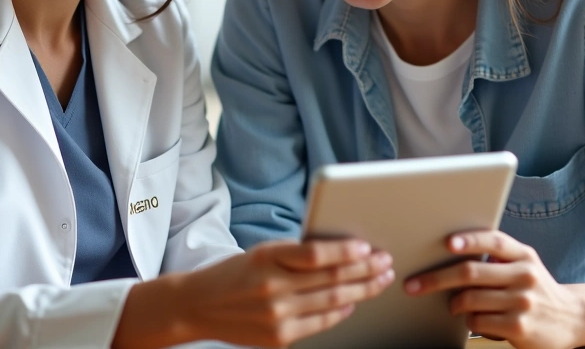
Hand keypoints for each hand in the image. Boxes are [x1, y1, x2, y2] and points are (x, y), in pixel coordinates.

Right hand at [113, 238, 394, 348]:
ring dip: (362, 290)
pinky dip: (341, 312)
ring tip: (380, 280)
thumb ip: (295, 254)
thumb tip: (341, 252)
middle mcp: (273, 288)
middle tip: (386, 262)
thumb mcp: (262, 252)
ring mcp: (277, 316)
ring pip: (333, 301)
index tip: (367, 246)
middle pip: (332, 279)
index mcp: (268, 258)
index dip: (346, 251)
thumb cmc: (235, 274)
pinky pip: (320, 323)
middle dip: (365, 270)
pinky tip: (353, 303)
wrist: (199, 306)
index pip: (317, 254)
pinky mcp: (279, 338)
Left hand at [402, 230, 584, 348]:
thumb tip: (449, 250)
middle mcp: (525, 275)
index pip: (493, 241)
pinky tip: (475, 319)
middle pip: (470, 272)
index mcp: (523, 255)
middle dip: (435, 278)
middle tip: (413, 284)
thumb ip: (498, 256)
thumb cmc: (536, 289)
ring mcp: (523, 302)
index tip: (447, 243)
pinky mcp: (519, 327)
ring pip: (469, 299)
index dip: (469, 240)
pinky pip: (477, 321)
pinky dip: (469, 320)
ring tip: (454, 305)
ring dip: (453, 303)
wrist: (572, 319)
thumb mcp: (525, 265)